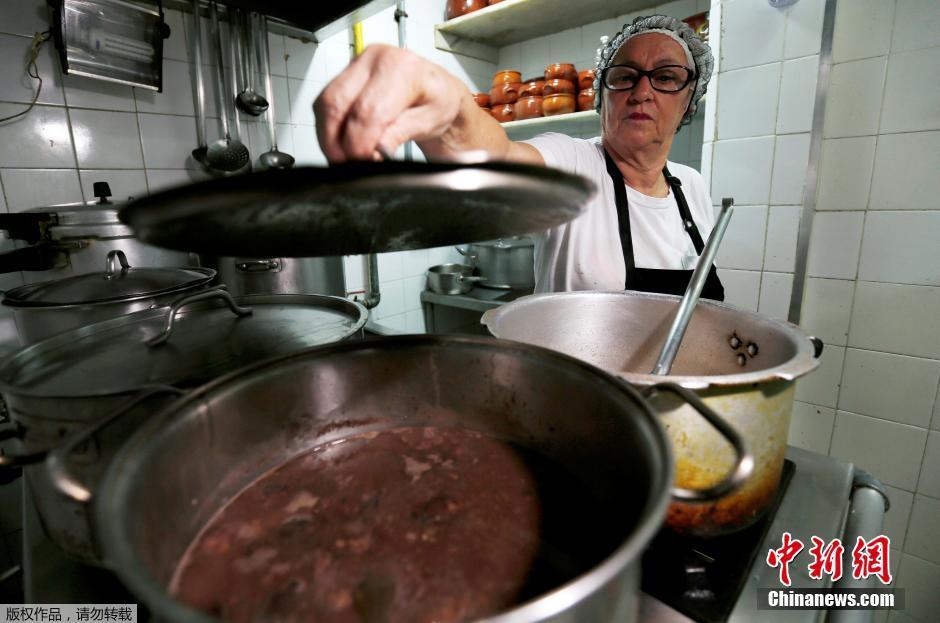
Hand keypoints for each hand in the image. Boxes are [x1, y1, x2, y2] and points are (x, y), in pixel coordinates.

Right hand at [314, 44, 469, 162]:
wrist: (438, 90)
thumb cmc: (439, 102)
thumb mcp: (428, 122)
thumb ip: (399, 134)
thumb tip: (374, 150)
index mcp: (401, 67)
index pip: (368, 110)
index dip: (359, 143)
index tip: (363, 164)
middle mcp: (376, 58)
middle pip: (337, 102)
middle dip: (336, 142)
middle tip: (346, 166)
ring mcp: (358, 64)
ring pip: (325, 103)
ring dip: (328, 136)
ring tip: (343, 159)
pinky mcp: (347, 74)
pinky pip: (326, 102)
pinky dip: (329, 127)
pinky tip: (341, 143)